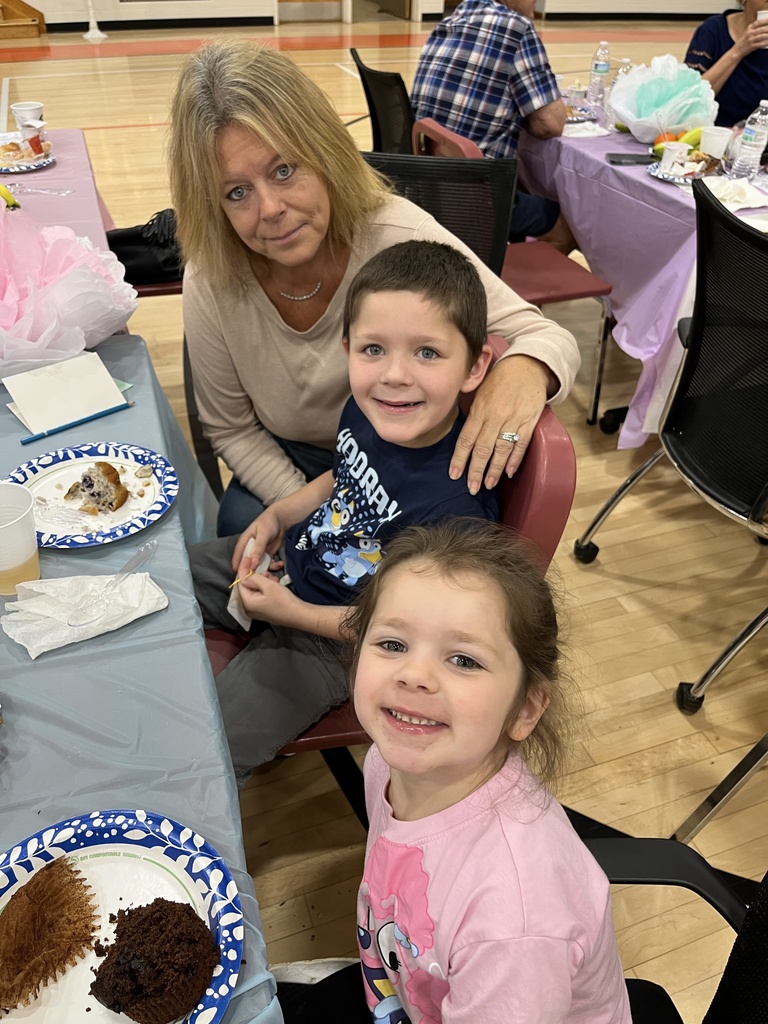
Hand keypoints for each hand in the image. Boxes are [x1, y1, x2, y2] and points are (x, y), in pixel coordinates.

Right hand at [231, 506, 284, 572]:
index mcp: (244, 542)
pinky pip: (269, 564)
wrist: (282, 520)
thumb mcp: (263, 534)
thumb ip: (258, 548)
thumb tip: (252, 563)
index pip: (238, 556)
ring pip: (258, 566)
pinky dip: (274, 566)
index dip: (238, 566)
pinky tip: (280, 563)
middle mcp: (250, 550)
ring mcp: (259, 554)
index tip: (240, 576)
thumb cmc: (268, 523)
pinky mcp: (267, 556)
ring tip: (272, 573)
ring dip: (265, 571)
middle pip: (248, 564)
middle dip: (253, 572)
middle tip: (260, 578)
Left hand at [236, 568, 302, 626]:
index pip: (241, 582)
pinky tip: (273, 584)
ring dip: (261, 581)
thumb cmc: (283, 601)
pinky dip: (264, 588)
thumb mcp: (268, 585)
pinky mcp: (263, 610)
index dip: (243, 569)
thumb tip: (245, 575)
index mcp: (247, 602)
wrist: (298, 615)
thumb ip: (253, 578)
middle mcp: (248, 608)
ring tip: (272, 577)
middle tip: (265, 569)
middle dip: (255, 576)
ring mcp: (256, 611)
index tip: (247, 558)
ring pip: (254, 590)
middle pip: (247, 586)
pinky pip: (259, 595)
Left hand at [449, 355, 552, 492]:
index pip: (466, 439)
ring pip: (502, 449)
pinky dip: (515, 459)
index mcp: (480, 410)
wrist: (527, 366)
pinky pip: (522, 443)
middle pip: (483, 448)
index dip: (459, 459)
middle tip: (471, 488)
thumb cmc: (500, 380)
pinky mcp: (529, 420)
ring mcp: (513, 419)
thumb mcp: (480, 392)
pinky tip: (508, 472)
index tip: (454, 475)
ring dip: (494, 469)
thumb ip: (473, 415)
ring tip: (488, 485)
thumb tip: (464, 438)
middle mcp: (495, 416)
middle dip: (476, 470)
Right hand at [737, 18, 767, 56]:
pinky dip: (766, 43)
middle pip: (762, 29)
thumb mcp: (748, 32)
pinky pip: (760, 44)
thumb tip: (766, 26)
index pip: (759, 22)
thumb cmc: (744, 41)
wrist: (736, 51)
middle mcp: (749, 33)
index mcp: (749, 28)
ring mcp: (750, 40)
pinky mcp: (751, 46)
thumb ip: (755, 28)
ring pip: (762, 36)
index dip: (766, 20)